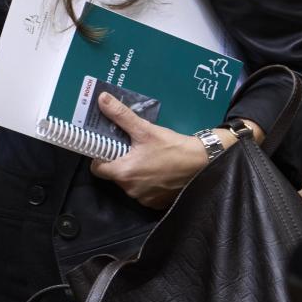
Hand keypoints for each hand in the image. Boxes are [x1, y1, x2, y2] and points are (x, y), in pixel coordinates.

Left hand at [87, 94, 262, 208]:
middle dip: (119, 162)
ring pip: (130, 184)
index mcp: (123, 173)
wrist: (205, 162)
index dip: (100, 157)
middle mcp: (131, 190)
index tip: (109, 148)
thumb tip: (101, 98)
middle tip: (130, 148)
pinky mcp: (158, 203)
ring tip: (146, 157)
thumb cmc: (172, 147)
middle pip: (114, 175)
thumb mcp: (145, 130)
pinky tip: (157, 170)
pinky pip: (145, 193)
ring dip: (134, 173)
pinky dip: (148, 183)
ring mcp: (145, 199)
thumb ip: (120, 115)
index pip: (97, 169)